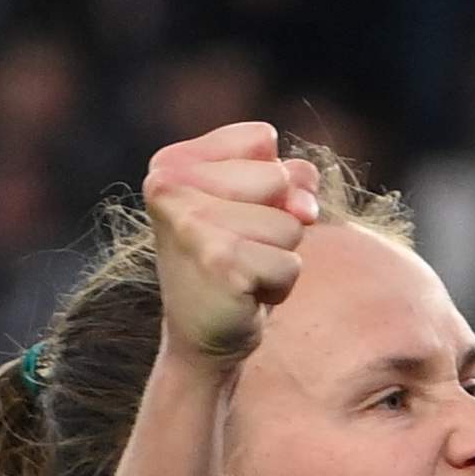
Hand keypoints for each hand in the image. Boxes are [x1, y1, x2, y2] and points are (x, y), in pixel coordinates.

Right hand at [141, 121, 320, 367]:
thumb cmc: (232, 264)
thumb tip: (304, 190)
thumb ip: (289, 178)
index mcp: (172, 162)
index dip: (271, 182)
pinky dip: (280, 285)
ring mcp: (192, 222)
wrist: (201, 336)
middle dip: (279, 221)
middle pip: (280, 178)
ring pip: (290, 224)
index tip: (235, 214)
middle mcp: (169, 185)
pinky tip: (245, 293)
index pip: (261, 139)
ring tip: (242, 272)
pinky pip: (291, 262)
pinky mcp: (220, 262)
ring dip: (280, 256)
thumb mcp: (258, 208)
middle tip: (240, 249)